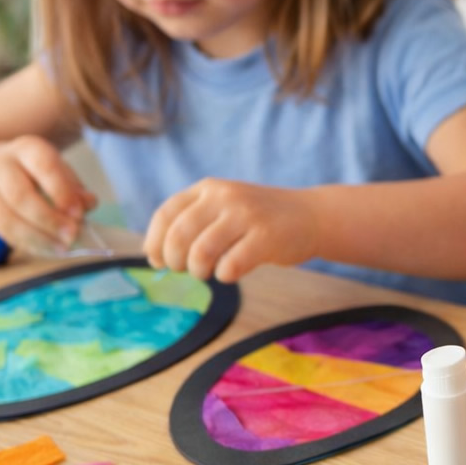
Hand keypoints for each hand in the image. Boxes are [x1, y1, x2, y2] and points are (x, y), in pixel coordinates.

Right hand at [0, 135, 96, 254]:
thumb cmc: (33, 170)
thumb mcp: (57, 169)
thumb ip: (74, 187)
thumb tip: (88, 204)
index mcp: (27, 149)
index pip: (44, 167)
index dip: (61, 191)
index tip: (79, 213)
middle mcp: (1, 165)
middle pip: (20, 196)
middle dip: (49, 219)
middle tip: (72, 235)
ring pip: (7, 218)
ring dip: (37, 237)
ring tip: (61, 247)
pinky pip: (3, 232)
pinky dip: (27, 243)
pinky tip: (46, 249)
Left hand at [144, 179, 316, 282]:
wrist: (311, 216)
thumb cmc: (259, 219)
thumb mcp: (224, 208)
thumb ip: (194, 221)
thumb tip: (156, 256)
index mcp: (208, 188)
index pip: (166, 214)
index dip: (155, 242)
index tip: (157, 261)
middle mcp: (224, 197)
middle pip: (179, 235)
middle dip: (175, 261)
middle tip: (185, 270)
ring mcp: (246, 215)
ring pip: (201, 252)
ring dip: (198, 271)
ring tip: (208, 272)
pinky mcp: (266, 237)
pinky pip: (230, 266)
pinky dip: (224, 276)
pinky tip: (232, 272)